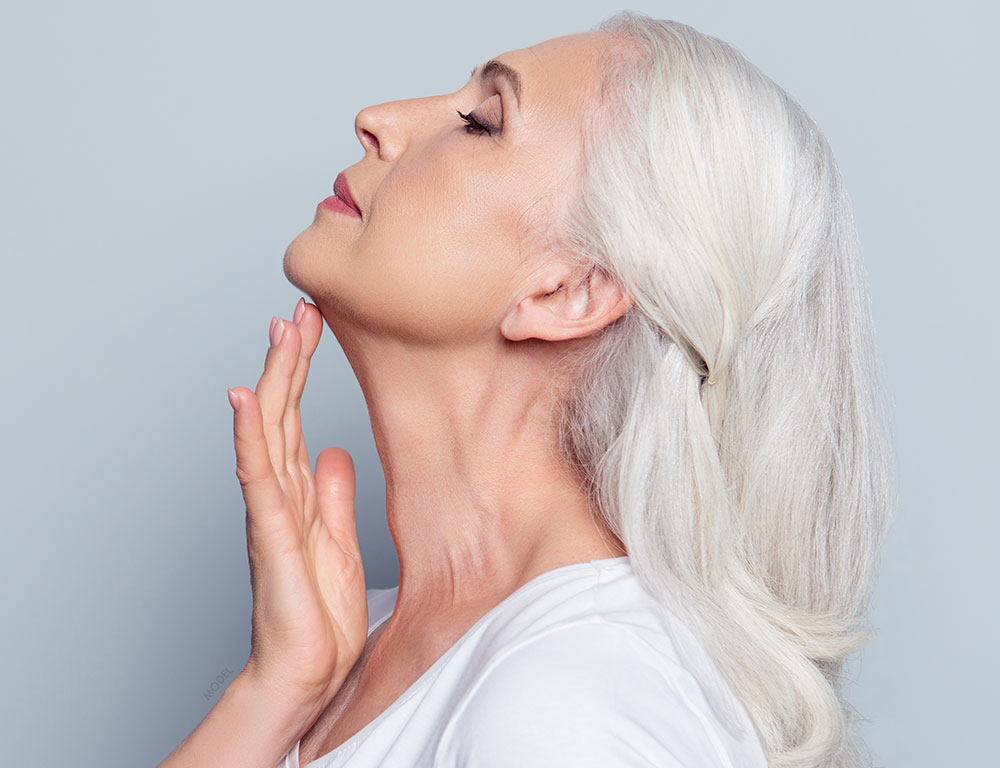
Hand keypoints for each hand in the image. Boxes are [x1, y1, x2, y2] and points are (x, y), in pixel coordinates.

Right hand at [226, 298, 367, 713]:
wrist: (305, 672)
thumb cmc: (318, 617)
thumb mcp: (340, 542)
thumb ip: (334, 496)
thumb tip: (337, 453)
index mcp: (299, 494)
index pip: (298, 419)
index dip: (304, 372)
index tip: (316, 325)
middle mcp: (281, 494)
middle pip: (282, 413)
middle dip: (290, 359)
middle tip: (301, 310)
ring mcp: (272, 511)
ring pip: (268, 432)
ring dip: (274, 379)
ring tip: (280, 331)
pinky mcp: (270, 534)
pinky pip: (258, 477)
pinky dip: (250, 436)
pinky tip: (246, 399)